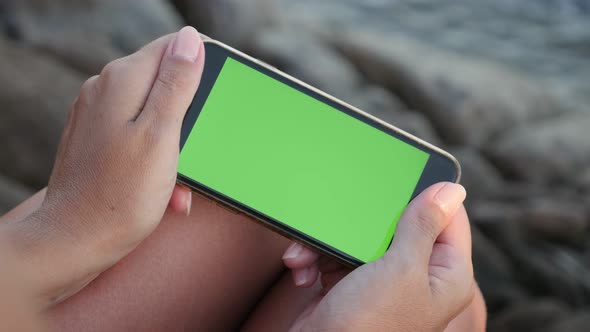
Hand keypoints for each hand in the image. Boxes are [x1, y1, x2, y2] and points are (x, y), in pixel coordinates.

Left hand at [0, 27, 203, 309]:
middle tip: (193, 153)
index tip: (212, 105)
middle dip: (189, 117)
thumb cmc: (121, 196)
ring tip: (177, 179)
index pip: (174, 47)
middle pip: (166, 82)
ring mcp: (99, 112)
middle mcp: (106, 88)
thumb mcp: (162, 135)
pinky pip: (140, 134)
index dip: (201, 70)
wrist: (76, 241)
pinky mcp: (98, 136)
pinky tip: (163, 188)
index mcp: (123, 80)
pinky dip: (158, 156)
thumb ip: (177, 83)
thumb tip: (192, 40)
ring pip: (155, 112)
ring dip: (176, 143)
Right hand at [282, 182, 474, 330]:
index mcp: (446, 274)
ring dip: (328, 243)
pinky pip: (336, 255)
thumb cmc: (367, 325)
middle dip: (361, 221)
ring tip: (307, 256)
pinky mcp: (351, 284)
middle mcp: (417, 276)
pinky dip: (315, 259)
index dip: (425, 194)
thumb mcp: (401, 269)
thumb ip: (423, 226)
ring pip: (360, 237)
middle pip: (396, 224)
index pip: (448, 218)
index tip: (399, 175)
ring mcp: (382, 281)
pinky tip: (302, 269)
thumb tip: (451, 188)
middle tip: (346, 218)